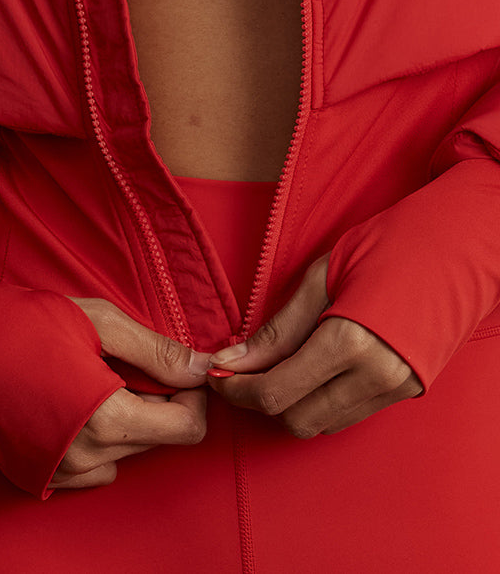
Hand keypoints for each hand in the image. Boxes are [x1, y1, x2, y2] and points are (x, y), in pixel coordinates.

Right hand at [48, 297, 212, 490]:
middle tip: (122, 361)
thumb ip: (157, 350)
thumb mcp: (97, 321)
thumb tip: (204, 368)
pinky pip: (94, 467)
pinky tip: (70, 402)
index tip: (178, 370)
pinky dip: (96, 438)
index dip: (193, 396)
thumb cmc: (21, 323)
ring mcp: (62, 475)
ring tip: (90, 378)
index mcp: (107, 420)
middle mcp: (87, 459)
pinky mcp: (42, 480)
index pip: (187, 429)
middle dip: (155, 400)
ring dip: (126, 419)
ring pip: (127, 453)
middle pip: (158, 439)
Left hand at [206, 252, 422, 436]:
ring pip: (322, 424)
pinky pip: (348, 414)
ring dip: (290, 403)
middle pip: (297, 419)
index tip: (217, 376)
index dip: (238, 391)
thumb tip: (232, 360)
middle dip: (259, 401)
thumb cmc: (389, 247)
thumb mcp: (323, 277)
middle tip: (238, 371)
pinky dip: (319, 401)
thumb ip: (278, 328)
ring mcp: (395, 390)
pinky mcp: (406, 393)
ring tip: (272, 366)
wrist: (454, 249)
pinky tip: (306, 369)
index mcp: (351, 344)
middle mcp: (376, 378)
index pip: (277, 393)